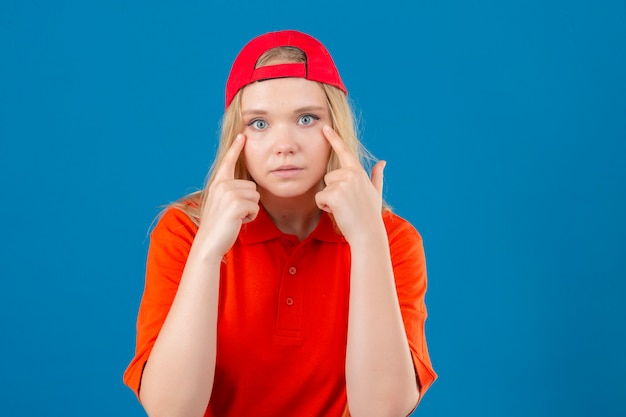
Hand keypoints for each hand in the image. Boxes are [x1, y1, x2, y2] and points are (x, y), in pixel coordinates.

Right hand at [197, 134, 259, 256]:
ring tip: (235, 217)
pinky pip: (255, 207)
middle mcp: (221, 185)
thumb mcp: (222, 204)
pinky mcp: (236, 204)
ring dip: (250, 209)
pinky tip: (237, 222)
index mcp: (218, 183)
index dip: (235, 149)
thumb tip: (248, 188)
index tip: (242, 135)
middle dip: (249, 201)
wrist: (208, 243)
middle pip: (252, 186)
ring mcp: (228, 193)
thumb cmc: (219, 226)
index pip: (228, 162)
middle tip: (233, 213)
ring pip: (255, 196)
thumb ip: (231, 192)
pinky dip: (250, 217)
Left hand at [315, 125, 385, 243]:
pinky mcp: (334, 194)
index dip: (334, 138)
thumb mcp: (375, 192)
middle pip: (328, 177)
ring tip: (343, 208)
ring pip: (323, 188)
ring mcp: (343, 183)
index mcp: (359, 171)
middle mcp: (351, 174)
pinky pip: (319, 198)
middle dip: (332, 191)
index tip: (325, 127)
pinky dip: (325, 207)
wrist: (368, 233)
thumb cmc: (370, 214)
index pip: (344, 151)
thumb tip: (383, 162)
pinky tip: (338, 212)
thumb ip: (377, 176)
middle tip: (346, 203)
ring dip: (328, 200)